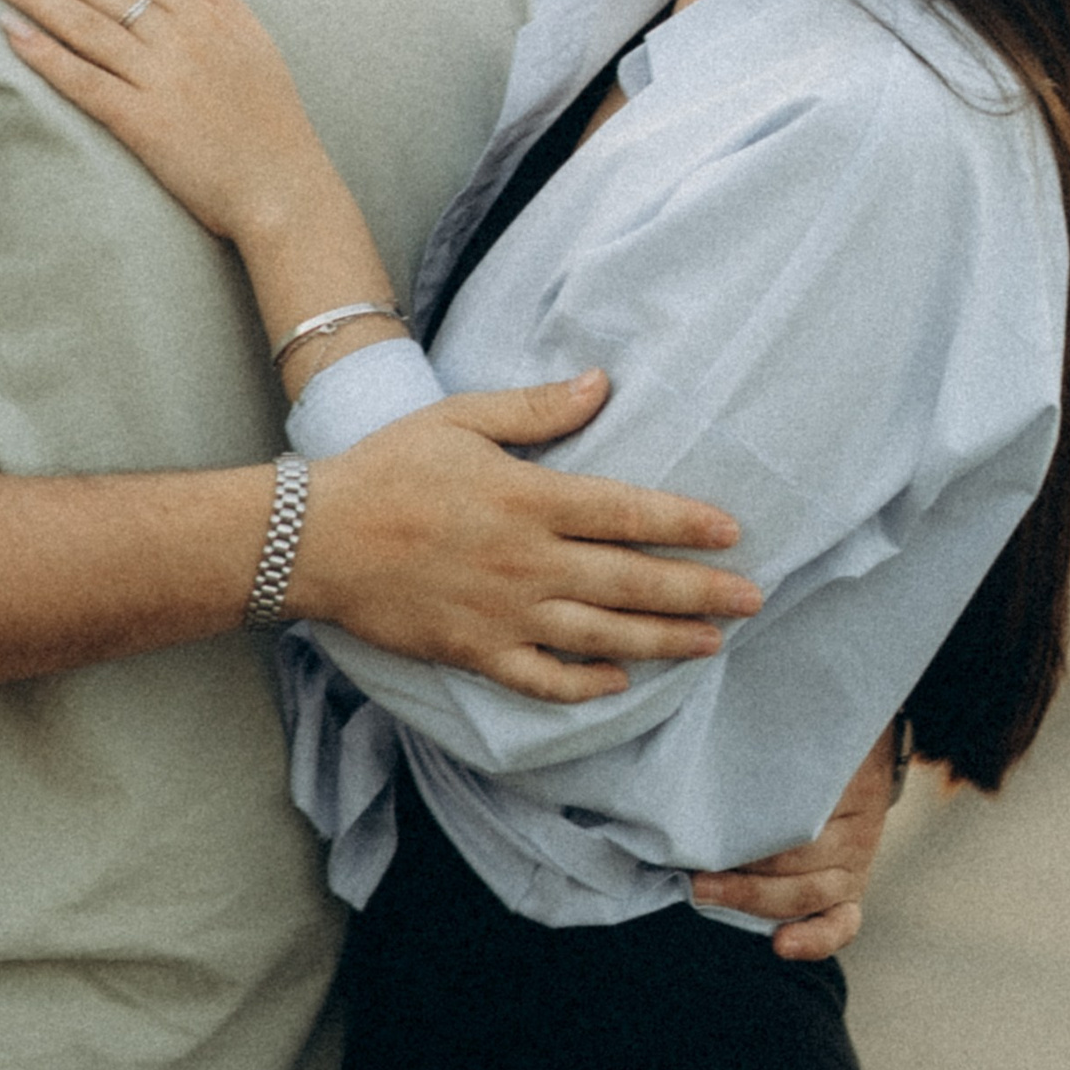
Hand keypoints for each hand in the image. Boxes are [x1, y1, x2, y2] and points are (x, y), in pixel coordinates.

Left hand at [0, 0, 340, 242]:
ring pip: (86, 24)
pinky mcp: (143, 124)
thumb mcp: (254, 38)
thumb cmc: (272, 118)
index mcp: (203, 15)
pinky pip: (86, 82)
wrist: (286, 190)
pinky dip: (46, 56)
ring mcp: (159, 79)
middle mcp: (178, 39)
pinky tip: (9, 32)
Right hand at [293, 376, 761, 700]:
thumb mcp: (461, 418)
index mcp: (529, 498)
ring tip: (711, 643)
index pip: (629, 513)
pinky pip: (546, 679)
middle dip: (700, 591)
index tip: (732, 533)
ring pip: (604, 635)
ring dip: (664, 640)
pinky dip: (588, 685)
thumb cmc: (387, 467)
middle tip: (753, 599)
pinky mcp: (477, 653)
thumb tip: (601, 383)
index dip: (686, 524)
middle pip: (633, 581)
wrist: (316, 536)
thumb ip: (536, 408)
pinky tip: (619, 682)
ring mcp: (506, 614)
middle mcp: (529, 562)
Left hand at [691, 721, 897, 958]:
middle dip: (741, 864)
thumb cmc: (817, 738)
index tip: (708, 823)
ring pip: (807, 893)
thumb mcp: (803, 731)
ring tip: (703, 890)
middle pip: (795, 856)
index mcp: (845, 787)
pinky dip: (814, 940)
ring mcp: (854, 866)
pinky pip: (840, 925)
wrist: (865, 751)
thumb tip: (720, 724)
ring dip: (752, 896)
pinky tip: (781, 945)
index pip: (797, 813)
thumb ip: (772, 742)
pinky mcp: (850, 893)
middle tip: (690, 865)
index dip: (751, 821)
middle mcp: (852, 831)